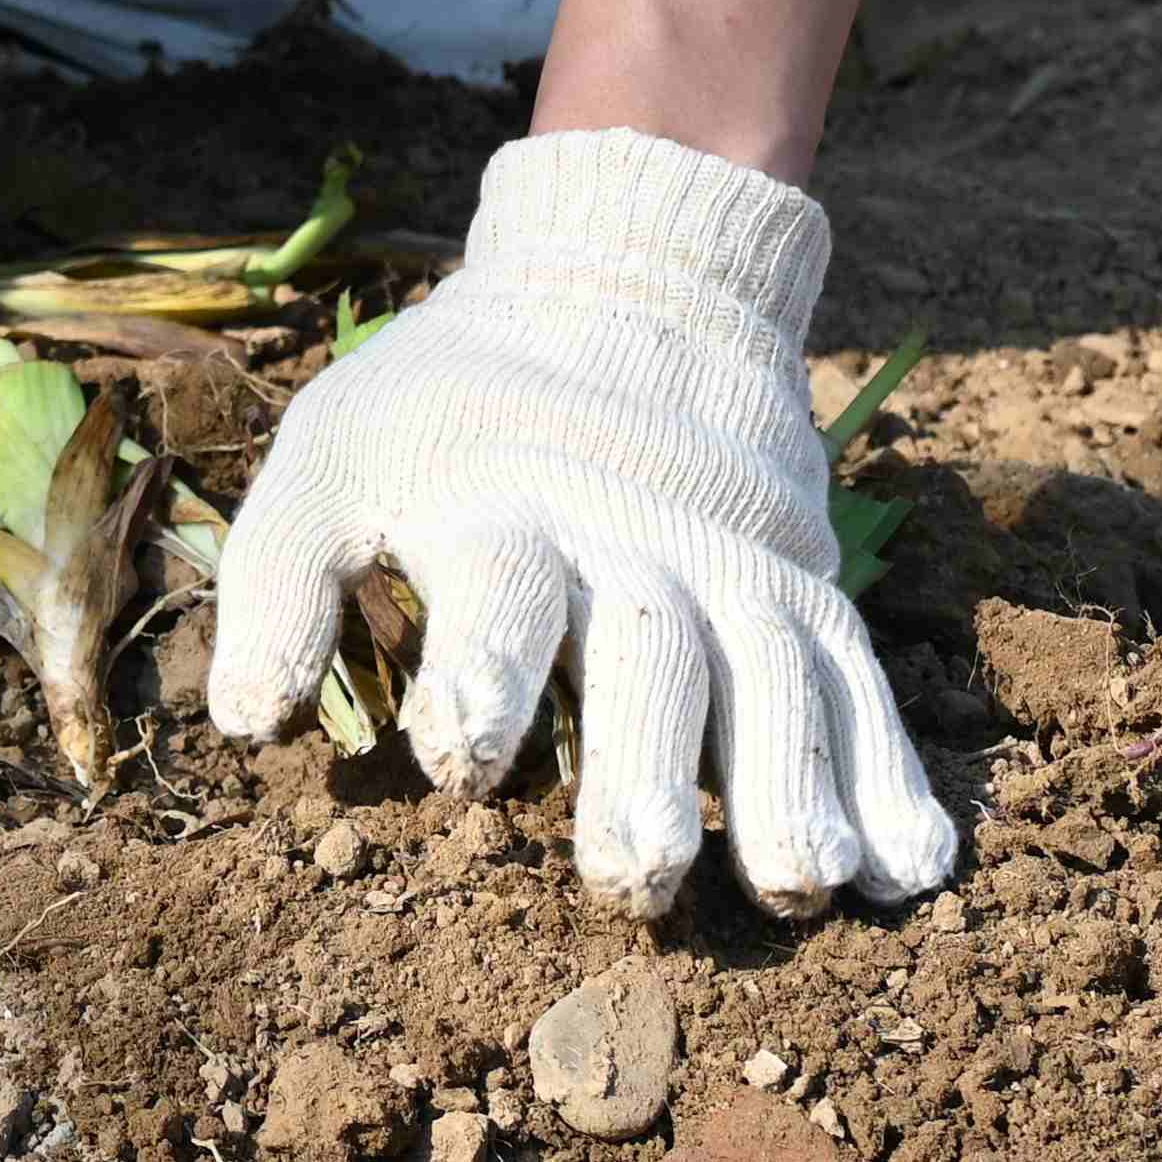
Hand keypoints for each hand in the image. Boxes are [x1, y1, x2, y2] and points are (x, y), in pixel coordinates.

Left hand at [203, 125, 952, 917]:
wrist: (624, 279)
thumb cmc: (452, 399)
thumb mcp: (337, 448)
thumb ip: (282, 579)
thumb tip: (245, 724)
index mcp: (508, 503)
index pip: (497, 595)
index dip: (474, 680)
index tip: (457, 759)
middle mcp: (634, 538)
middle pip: (648, 656)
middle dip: (643, 770)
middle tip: (636, 875)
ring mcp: (737, 562)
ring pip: (776, 678)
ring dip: (791, 786)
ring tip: (801, 883)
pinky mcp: (809, 581)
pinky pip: (864, 680)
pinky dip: (895, 773)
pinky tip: (915, 870)